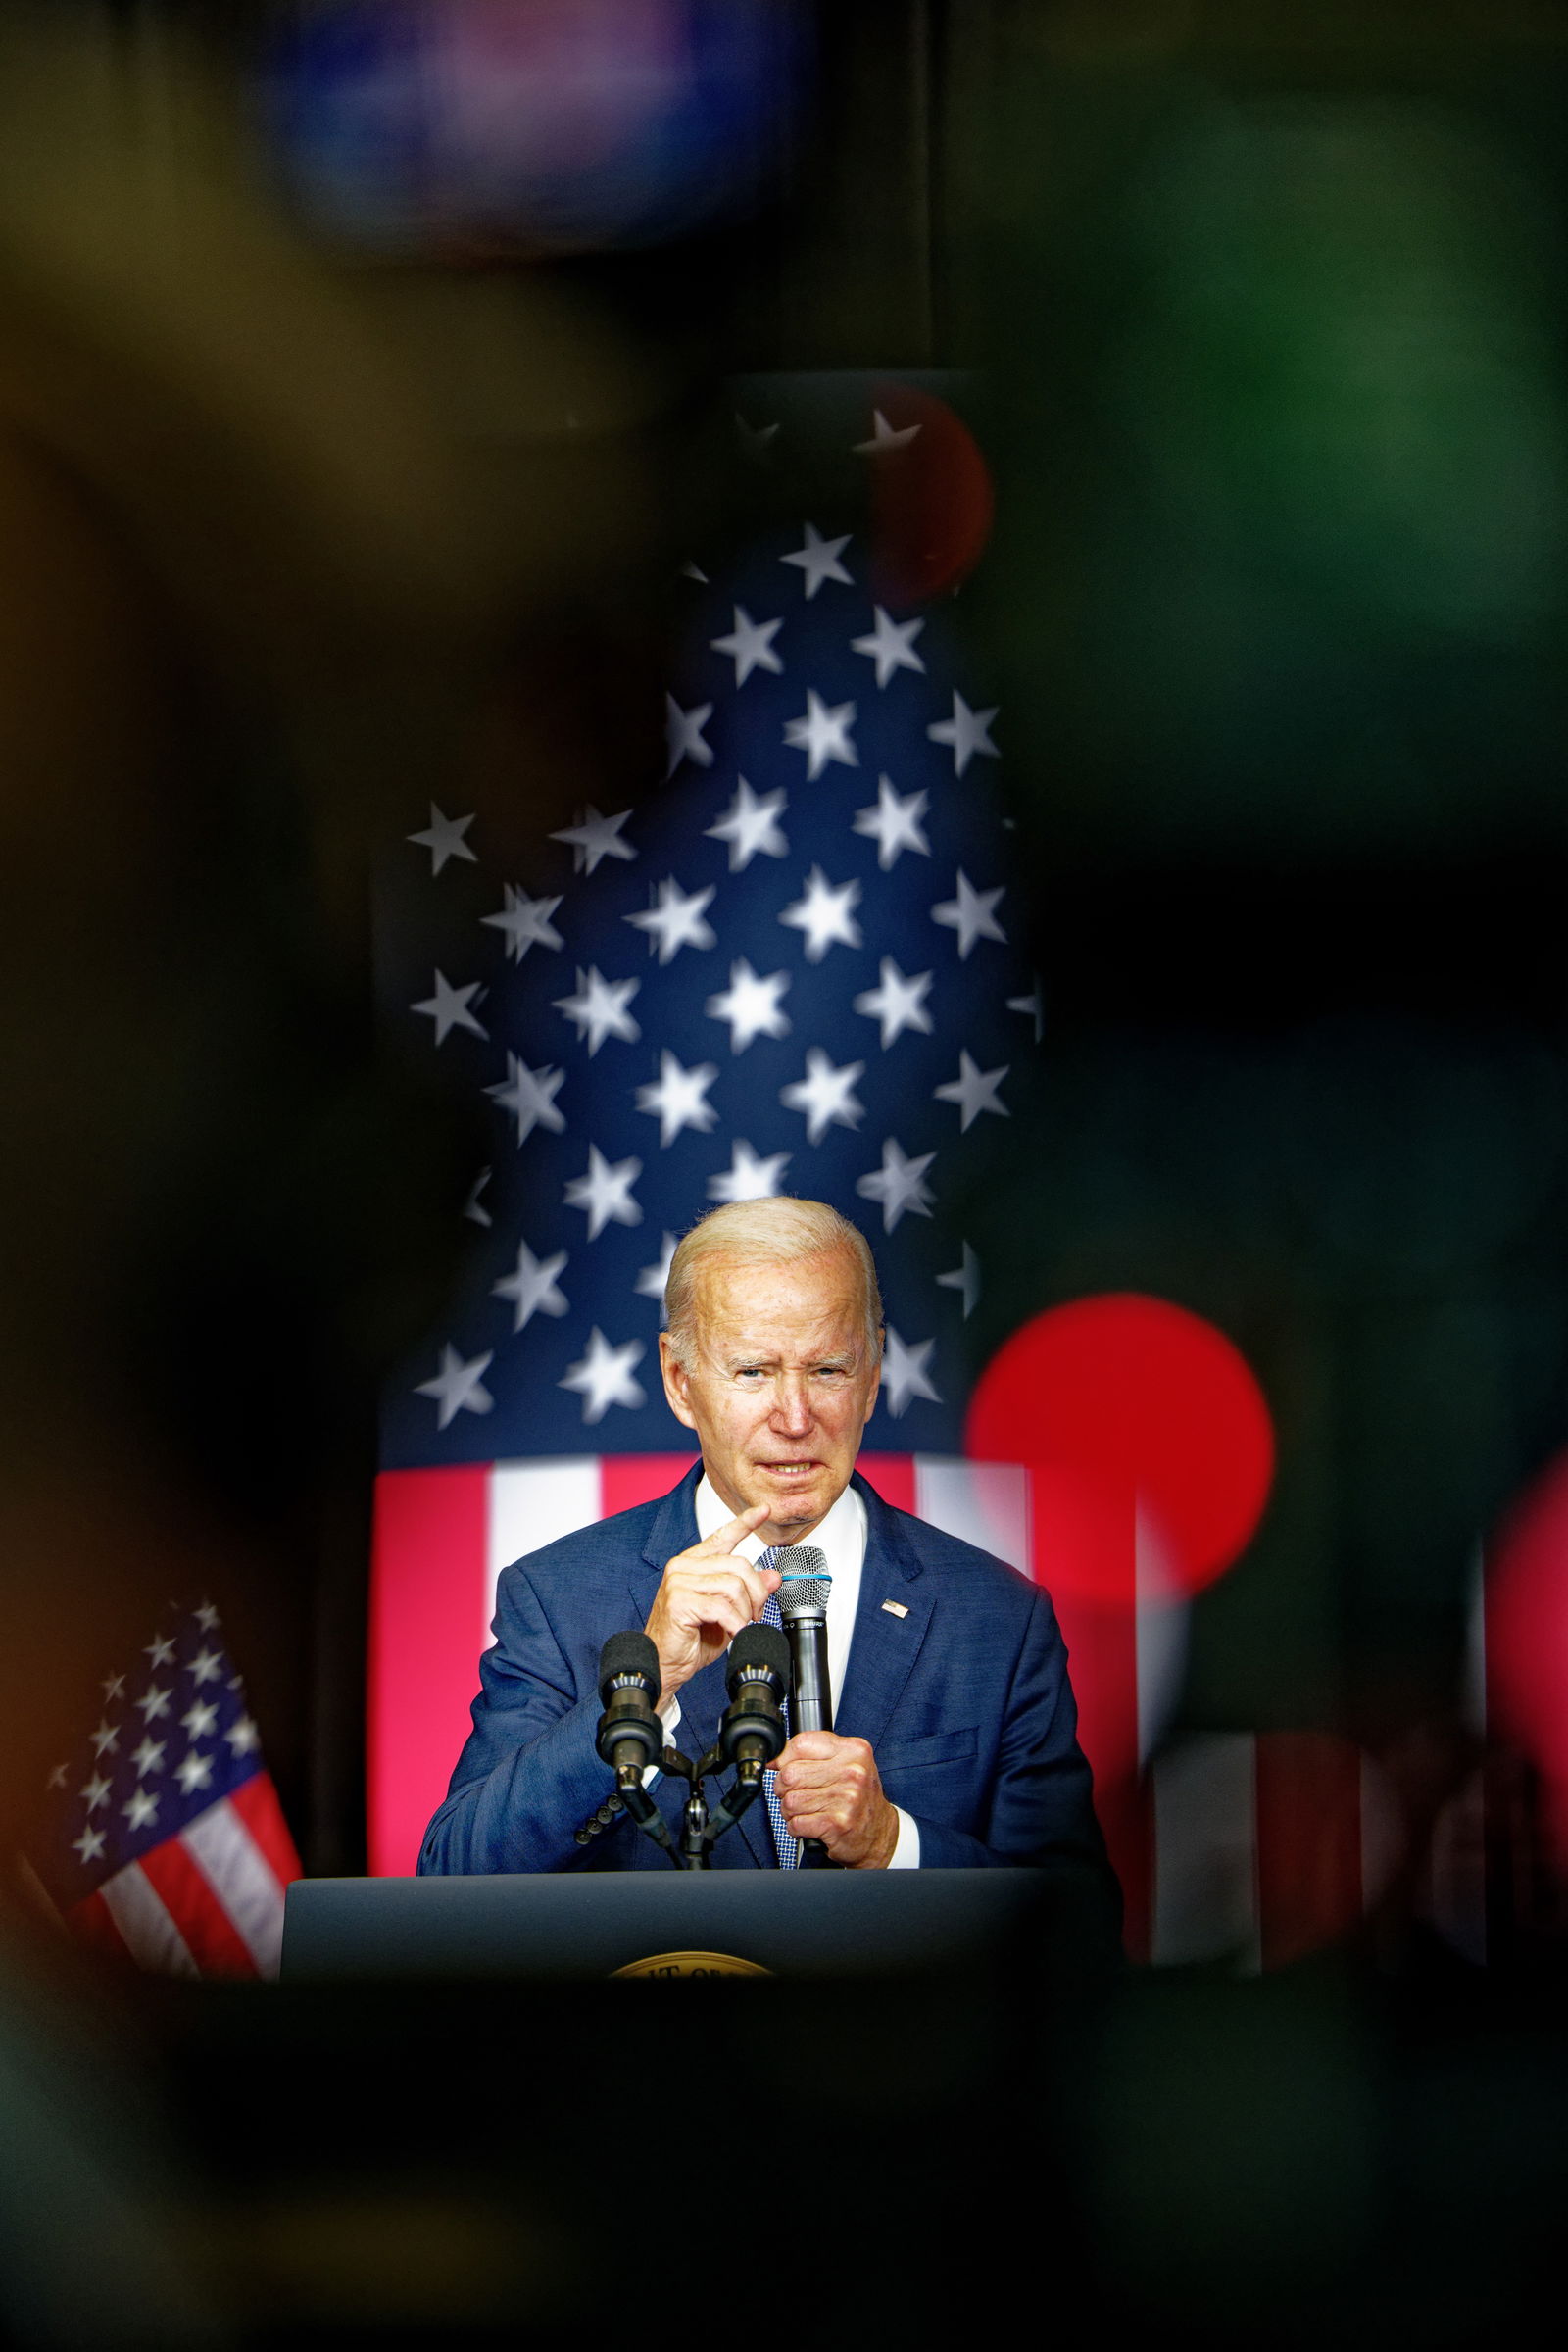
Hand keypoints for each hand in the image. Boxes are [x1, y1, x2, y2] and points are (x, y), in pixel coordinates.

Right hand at [643, 1504, 776, 1703]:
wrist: (665, 1664)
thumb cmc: (690, 1639)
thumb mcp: (728, 1612)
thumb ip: (748, 1591)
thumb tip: (773, 1576)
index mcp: (693, 1563)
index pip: (722, 1536)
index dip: (745, 1522)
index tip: (764, 1510)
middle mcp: (683, 1566)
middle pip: (739, 1564)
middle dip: (756, 1593)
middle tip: (755, 1615)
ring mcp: (678, 1582)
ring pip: (733, 1586)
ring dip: (745, 1612)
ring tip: (741, 1626)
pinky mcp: (679, 1601)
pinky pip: (722, 1607)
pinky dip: (736, 1623)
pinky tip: (734, 1632)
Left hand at [772, 1730, 898, 1868]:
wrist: (880, 1834)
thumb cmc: (859, 1798)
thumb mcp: (847, 1764)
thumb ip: (817, 1754)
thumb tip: (774, 1757)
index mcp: (853, 1750)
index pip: (801, 1743)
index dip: (784, 1758)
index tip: (783, 1767)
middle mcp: (852, 1772)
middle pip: (790, 1774)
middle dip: (784, 1788)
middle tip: (797, 1794)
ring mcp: (846, 1798)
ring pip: (790, 1801)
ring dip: (790, 1811)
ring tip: (806, 1811)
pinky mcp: (837, 1824)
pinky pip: (796, 1823)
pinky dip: (796, 1827)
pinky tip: (810, 1825)